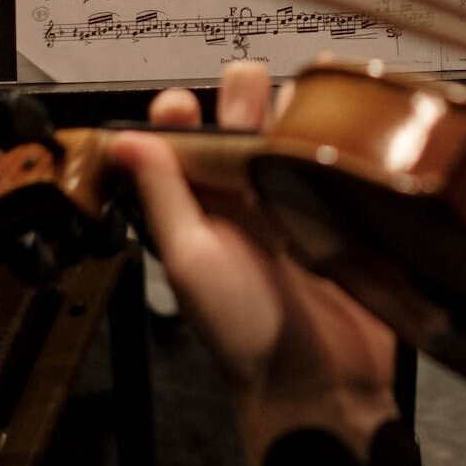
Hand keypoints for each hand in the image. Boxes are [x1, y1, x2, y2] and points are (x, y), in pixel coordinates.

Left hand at [109, 62, 398, 465]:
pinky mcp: (341, 215)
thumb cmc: (245, 332)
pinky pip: (336, 165)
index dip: (178, 119)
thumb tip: (123, 140)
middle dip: (242, 100)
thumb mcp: (192, 259)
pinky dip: (337, 142)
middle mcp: (247, 206)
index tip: (179, 102)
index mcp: (202, 215)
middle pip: (242, 133)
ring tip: (296, 95)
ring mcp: (297, 207)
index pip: (183, 149)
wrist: (321, 381)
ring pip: (292, 140)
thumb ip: (164, 196)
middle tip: (245, 83)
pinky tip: (343, 125)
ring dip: (293, 114)